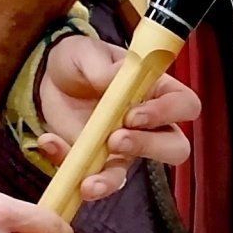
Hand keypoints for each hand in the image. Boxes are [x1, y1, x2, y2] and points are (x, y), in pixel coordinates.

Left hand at [38, 32, 200, 199]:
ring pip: (129, 175)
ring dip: (108, 179)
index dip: (166, 113)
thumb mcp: (85, 52)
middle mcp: (148, 125)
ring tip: (86, 180)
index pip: (184, 106)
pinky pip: (90, 178)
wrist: (48, 78)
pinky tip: (51, 143)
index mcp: (157, 90)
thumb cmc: (79, 60)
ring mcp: (122, 149)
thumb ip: (102, 65)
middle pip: (174, 148)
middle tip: (115, 140)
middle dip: (148, 148)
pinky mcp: (94, 164)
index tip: (132, 114)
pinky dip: (69, 170)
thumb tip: (117, 78)